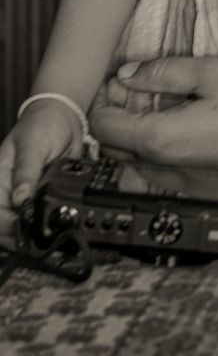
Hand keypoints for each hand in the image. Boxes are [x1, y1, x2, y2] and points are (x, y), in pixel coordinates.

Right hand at [0, 102, 78, 248]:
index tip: (22, 236)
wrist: (63, 119)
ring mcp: (26, 198)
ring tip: (44, 244)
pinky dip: (46, 227)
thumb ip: (27, 172)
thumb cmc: (40, 126)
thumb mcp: (32, 146)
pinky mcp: (43, 199)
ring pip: (22, 227)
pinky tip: (54, 233)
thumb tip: (19, 200)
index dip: (6, 228)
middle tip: (36, 247)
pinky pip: (41, 218)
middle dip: (18, 239)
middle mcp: (10, 193)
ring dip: (31, 237)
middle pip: (5, 226)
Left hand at [90, 57, 217, 194]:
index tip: (117, 82)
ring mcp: (171, 182)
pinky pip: (149, 169)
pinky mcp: (185, 187)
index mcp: (159, 138)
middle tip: (135, 88)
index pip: (102, 125)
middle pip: (108, 145)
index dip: (101, 99)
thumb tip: (128, 74)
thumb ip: (164, 72)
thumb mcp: (212, 74)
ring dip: (129, 132)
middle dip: (113, 114)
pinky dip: (147, 146)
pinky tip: (173, 124)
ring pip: (126, 160)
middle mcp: (158, 167)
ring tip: (155, 104)